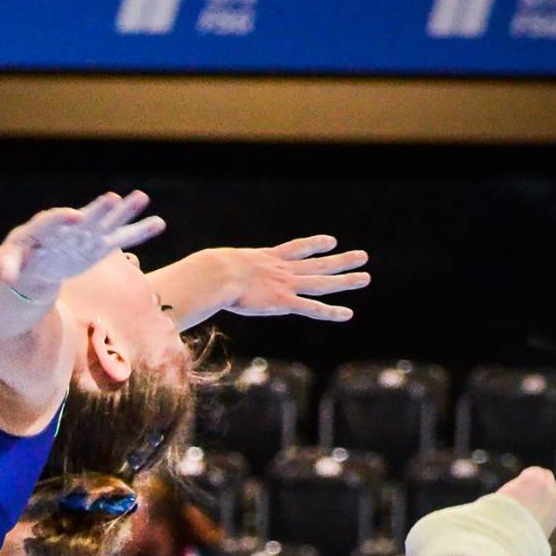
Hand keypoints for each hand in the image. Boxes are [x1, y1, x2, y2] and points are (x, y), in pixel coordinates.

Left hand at [0, 192, 166, 306]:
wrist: (34, 261)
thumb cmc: (19, 259)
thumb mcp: (9, 263)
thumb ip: (7, 267)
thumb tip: (4, 278)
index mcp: (42, 229)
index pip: (50, 221)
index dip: (62, 218)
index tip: (75, 215)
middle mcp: (67, 226)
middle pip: (83, 216)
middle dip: (97, 210)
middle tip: (112, 198)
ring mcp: (86, 234)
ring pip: (106, 222)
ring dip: (123, 212)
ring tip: (142, 196)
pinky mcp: (98, 245)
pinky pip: (120, 237)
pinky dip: (138, 231)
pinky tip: (158, 222)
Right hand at [212, 236, 369, 321]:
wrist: (216, 274)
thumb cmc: (206, 272)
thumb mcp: (212, 266)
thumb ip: (211, 272)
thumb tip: (190, 275)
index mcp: (265, 258)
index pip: (295, 249)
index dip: (314, 245)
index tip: (330, 241)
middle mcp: (281, 270)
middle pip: (317, 264)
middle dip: (340, 260)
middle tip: (362, 256)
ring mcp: (285, 284)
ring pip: (322, 282)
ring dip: (345, 279)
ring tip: (365, 276)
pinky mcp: (283, 301)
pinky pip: (311, 308)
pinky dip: (329, 311)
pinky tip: (346, 314)